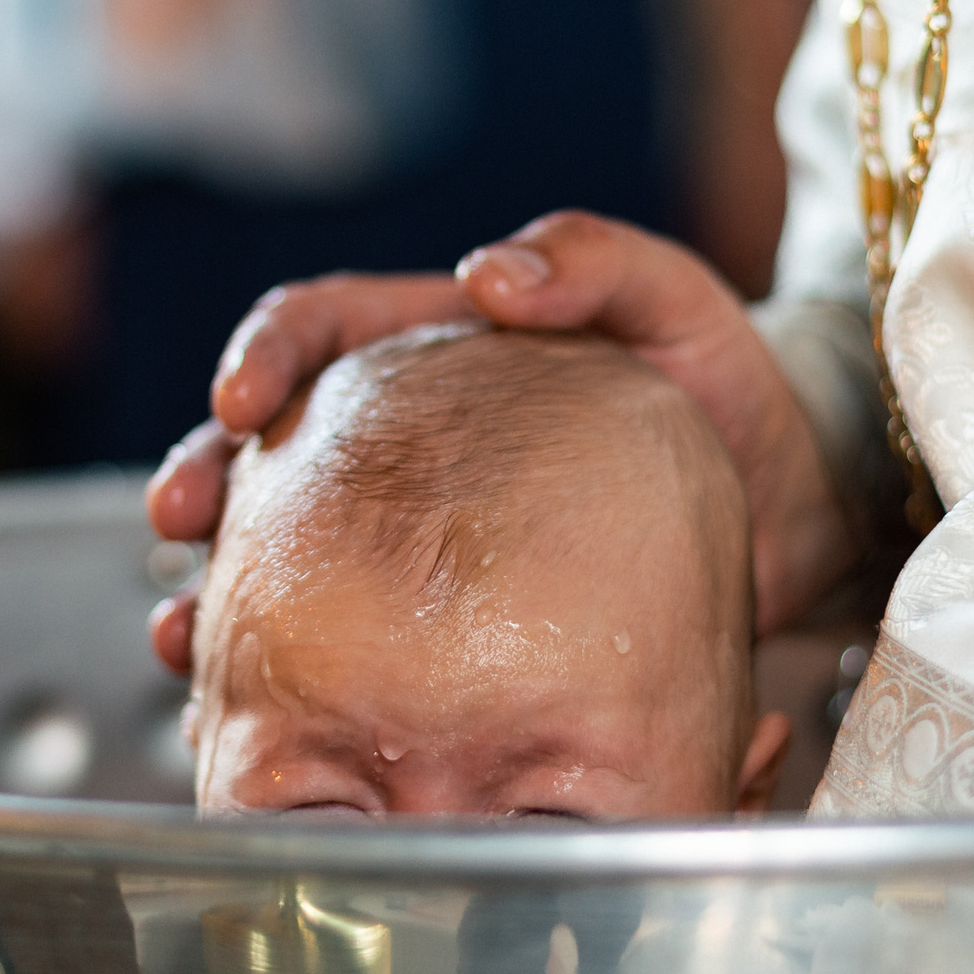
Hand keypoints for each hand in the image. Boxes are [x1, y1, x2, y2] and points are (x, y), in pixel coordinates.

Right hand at [144, 211, 854, 636]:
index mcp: (437, 347)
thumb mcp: (676, 302)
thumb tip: (487, 272)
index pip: (319, 329)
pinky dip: (292, 675)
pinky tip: (263, 712)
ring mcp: (416, 537)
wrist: (793, 514)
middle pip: (269, 450)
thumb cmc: (728, 388)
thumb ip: (596, 261)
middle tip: (180, 520)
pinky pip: (347, 646)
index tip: (241, 398)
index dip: (264, 354)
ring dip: (221, 588)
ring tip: (185, 631)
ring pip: (282, 555)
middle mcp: (407, 441)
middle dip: (204, 478)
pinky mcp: (443, 626)